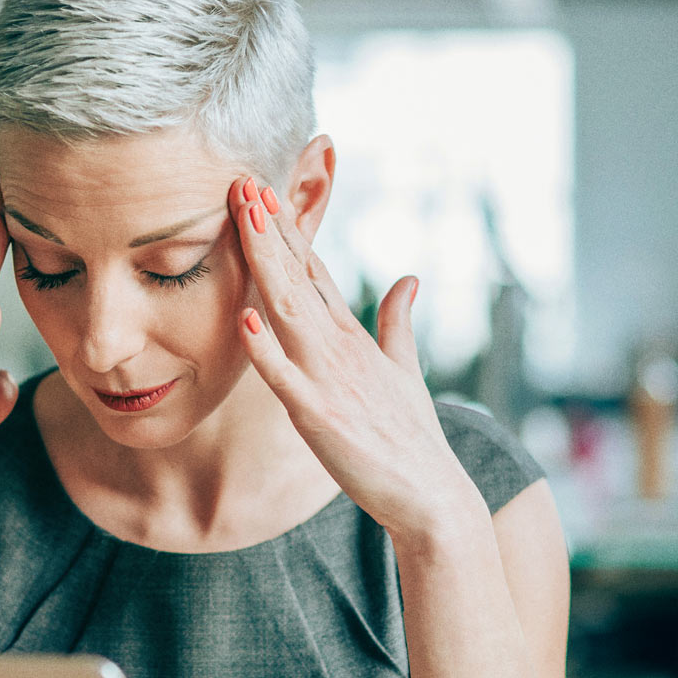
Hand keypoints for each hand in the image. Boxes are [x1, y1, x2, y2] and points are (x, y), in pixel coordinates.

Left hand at [229, 176, 476, 541]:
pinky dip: (264, 348)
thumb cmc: (412, 438)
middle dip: (270, 229)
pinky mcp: (318, 415)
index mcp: (353, 337)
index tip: (265, 190)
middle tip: (244, 181)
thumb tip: (408, 279)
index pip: (315, 270)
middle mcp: (340, 348)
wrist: (432, 496)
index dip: (289, 230)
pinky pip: (284, 378)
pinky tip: (244, 317)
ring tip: (247, 218)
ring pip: (288, 309)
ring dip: (265, 262)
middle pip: (297, 276)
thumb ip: (399, 323)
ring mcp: (328, 378)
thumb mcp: (405, 370)